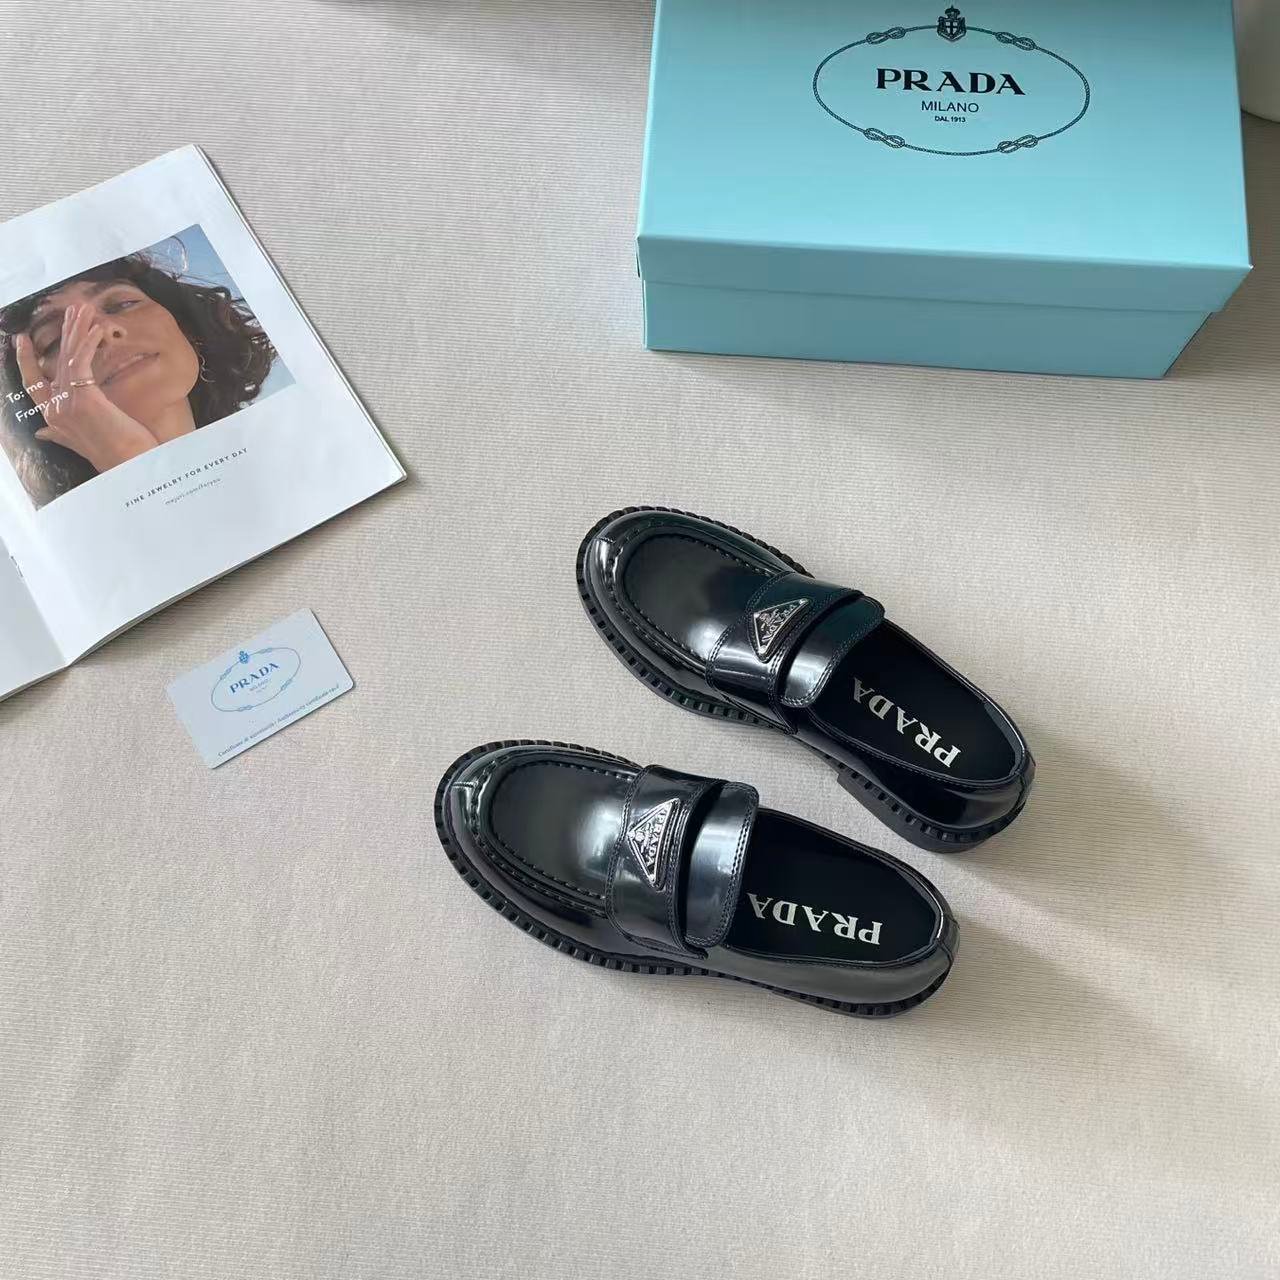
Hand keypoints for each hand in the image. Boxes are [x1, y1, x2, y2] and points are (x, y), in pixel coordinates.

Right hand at [13, 303, 158, 473]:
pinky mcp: (83, 398)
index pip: (33, 384)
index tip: (22, 341)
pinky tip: (95, 327)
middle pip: (54, 364)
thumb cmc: (116, 458)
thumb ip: (61, 436)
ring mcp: (66, 404)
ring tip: (83, 310)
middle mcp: (54, 411)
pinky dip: (87, 342)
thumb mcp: (84, 444)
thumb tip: (41, 433)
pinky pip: (81, 361)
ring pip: (67, 359)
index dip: (27, 361)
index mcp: (53, 420)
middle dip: (64, 335)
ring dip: (76, 331)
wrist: (129, 470)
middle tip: (70, 311)